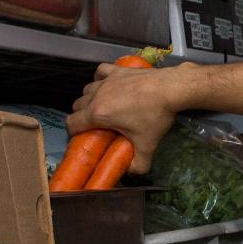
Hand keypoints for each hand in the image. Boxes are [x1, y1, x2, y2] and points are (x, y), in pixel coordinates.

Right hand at [67, 61, 200, 173]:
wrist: (170, 88)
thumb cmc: (155, 115)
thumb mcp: (147, 144)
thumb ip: (139, 164)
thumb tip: (134, 173)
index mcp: (98, 114)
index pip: (72, 123)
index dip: (74, 132)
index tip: (84, 137)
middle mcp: (97, 95)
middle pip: (78, 106)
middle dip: (83, 116)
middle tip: (97, 125)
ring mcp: (107, 80)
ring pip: (87, 89)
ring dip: (90, 99)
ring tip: (104, 107)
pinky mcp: (117, 70)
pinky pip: (100, 71)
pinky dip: (100, 78)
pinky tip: (108, 85)